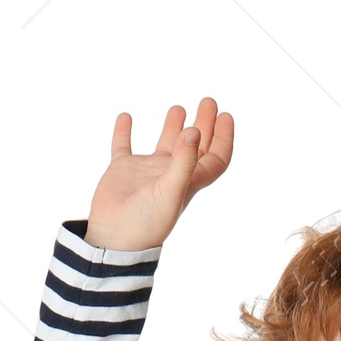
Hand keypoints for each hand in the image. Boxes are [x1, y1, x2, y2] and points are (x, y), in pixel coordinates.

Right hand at [85, 97, 234, 249]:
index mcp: (188, 181)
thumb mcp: (170, 191)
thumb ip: (184, 161)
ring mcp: (146, 172)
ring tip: (178, 108)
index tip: (226, 116)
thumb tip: (195, 130)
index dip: (224, 138)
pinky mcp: (123, 171)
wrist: (114, 239)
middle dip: (204, 124)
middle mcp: (170, 175)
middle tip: (208, 101)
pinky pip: (124, 146)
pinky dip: (124, 131)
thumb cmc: (146, 223)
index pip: (215, 158)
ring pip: (165, 145)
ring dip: (173, 127)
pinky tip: (126, 117)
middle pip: (194, 146)